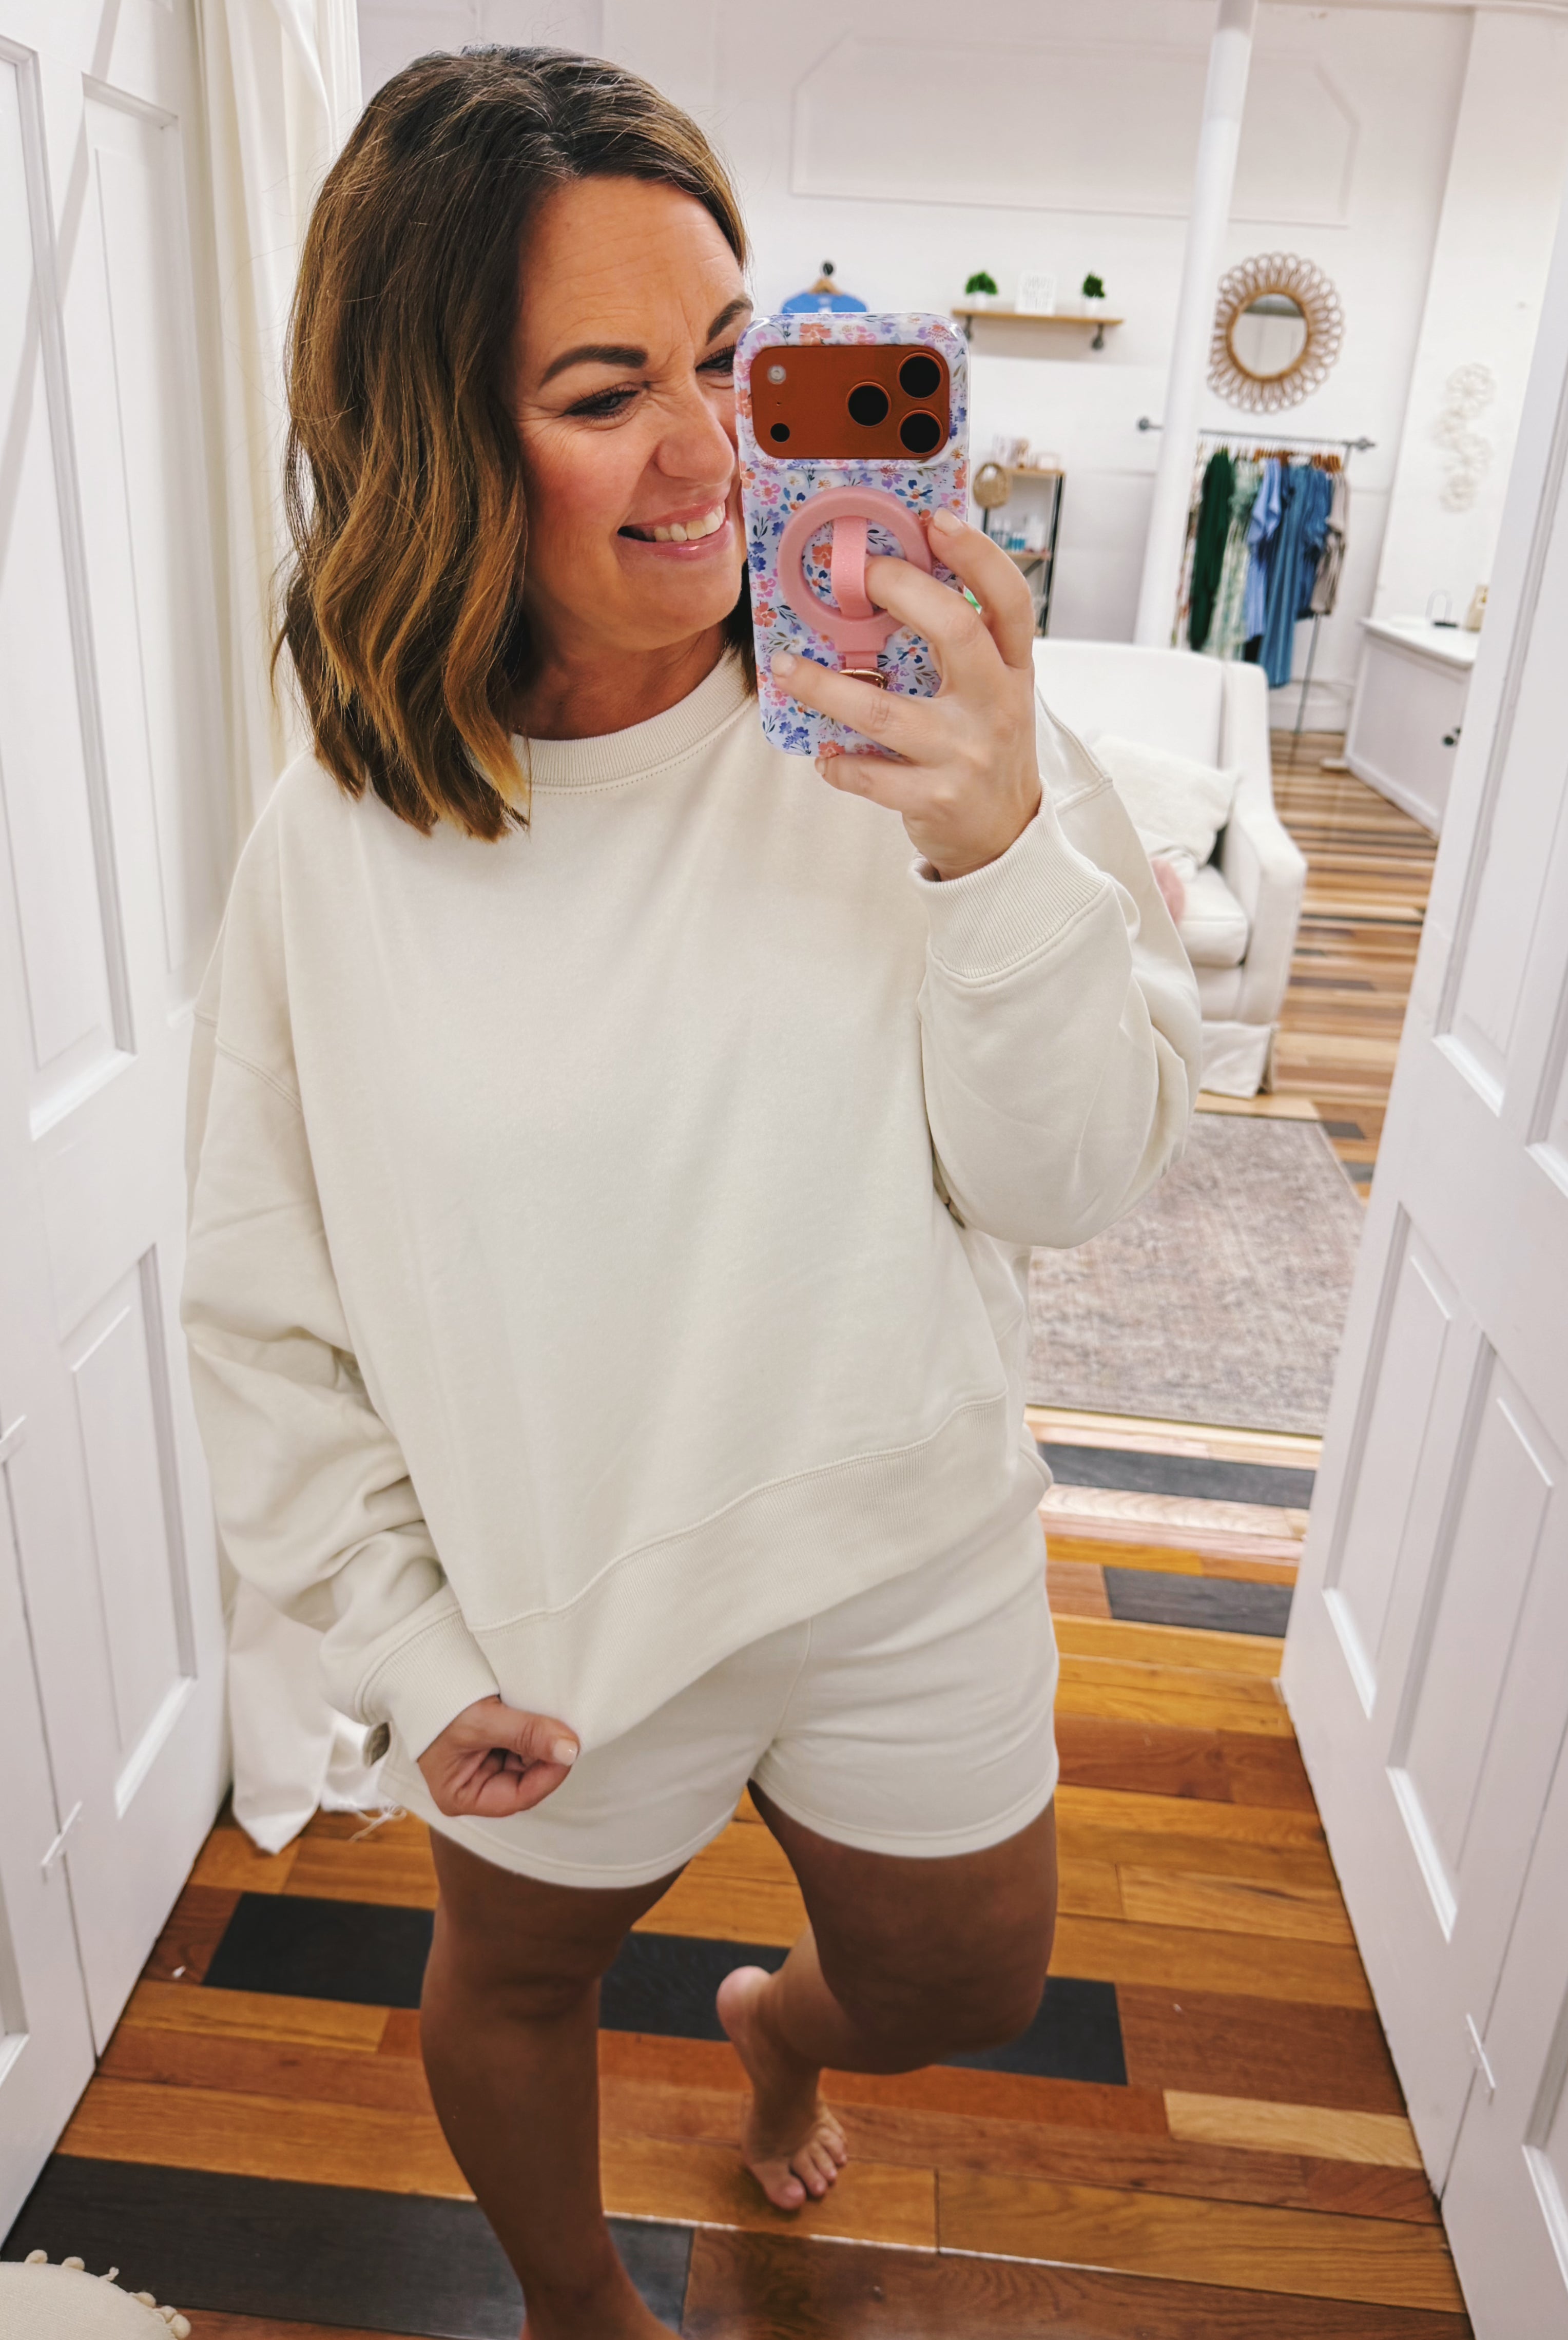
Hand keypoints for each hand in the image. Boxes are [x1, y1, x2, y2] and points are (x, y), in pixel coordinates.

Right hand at [416, 1696, 578, 1819]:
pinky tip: (539, 1716)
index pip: (517, 1797)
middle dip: (546, 1757)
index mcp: (461, 1796)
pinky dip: (534, 1732)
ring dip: (542, 1742)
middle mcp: (473, 1786)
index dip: (548, 1776)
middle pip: (526, 1780)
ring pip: (528, 1762)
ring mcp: (483, 1766)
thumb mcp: (483, 1721)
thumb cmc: (437, 1701)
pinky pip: (523, 1745)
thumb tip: (570, 1750)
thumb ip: (526, 1735)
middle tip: (567, 1730)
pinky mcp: (492, 1746)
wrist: (421, 1668)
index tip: (569, 1750)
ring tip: (548, 1718)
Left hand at [770, 507, 1042, 879]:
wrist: (1006, 837)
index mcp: (1012, 669)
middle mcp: (997, 704)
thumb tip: (894, 584)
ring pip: (885, 709)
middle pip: (956, 628)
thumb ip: (962, 645)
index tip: (934, 520)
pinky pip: (869, 774)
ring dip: (824, 685)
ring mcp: (966, 752)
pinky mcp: (936, 797)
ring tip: (786, 666)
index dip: (976, 554)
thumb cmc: (984, 748)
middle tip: (854, 578)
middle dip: (900, 591)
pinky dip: (838, 763)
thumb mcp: (993, 691)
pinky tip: (824, 756)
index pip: (1008, 598)